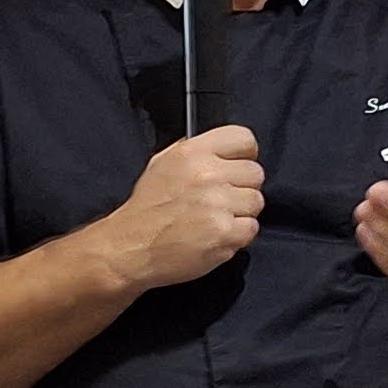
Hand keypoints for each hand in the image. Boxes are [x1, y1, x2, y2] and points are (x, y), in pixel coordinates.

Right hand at [95, 125, 263, 292]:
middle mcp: (208, 174)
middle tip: (221, 201)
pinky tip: (215, 235)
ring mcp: (218, 204)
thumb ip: (195, 152)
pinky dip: (238, 236)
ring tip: (215, 220)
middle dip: (242, 188)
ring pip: (256, 202)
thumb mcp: (162, 164)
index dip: (245, 155)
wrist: (131, 248)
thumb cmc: (147, 210)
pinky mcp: (224, 232)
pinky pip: (252, 228)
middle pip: (255, 173)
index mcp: (193, 152)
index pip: (244, 139)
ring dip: (241, 214)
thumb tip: (221, 148)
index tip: (238, 167)